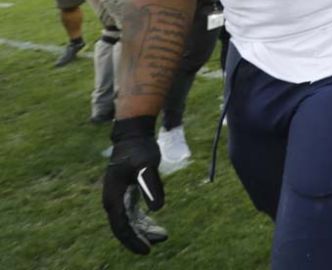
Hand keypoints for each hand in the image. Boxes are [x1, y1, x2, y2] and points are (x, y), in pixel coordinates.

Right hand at [102, 116, 164, 254]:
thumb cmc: (139, 149)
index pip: (121, 227)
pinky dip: (143, 220)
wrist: (133, 135)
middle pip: (125, 227)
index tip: (147, 250)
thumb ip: (151, 186)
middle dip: (140, 237)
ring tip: (163, 235)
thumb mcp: (146, 166)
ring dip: (144, 229)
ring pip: (130, 221)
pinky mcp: (127, 192)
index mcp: (113, 197)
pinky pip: (133, 212)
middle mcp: (113, 200)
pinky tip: (155, 222)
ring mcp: (119, 196)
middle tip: (158, 242)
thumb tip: (157, 209)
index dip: (133, 240)